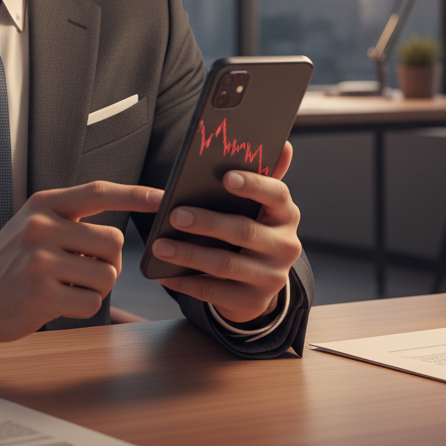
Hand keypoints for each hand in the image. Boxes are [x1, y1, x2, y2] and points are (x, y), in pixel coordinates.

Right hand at [0, 180, 161, 342]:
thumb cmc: (11, 259)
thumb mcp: (34, 223)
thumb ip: (71, 220)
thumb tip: (118, 236)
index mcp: (45, 203)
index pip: (99, 192)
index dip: (135, 194)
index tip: (163, 198)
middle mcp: (42, 226)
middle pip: (112, 242)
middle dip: (108, 261)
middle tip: (82, 268)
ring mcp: (40, 260)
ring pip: (106, 275)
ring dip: (95, 287)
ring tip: (66, 285)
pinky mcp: (41, 294)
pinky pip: (91, 302)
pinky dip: (81, 306)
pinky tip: (56, 301)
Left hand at [150, 141, 300, 323]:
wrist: (260, 281)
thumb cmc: (253, 228)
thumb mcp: (260, 205)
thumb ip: (263, 175)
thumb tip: (282, 144)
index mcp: (286, 215)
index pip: (277, 194)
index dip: (253, 185)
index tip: (226, 177)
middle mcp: (285, 246)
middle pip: (244, 230)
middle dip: (207, 222)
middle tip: (175, 215)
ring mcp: (271, 278)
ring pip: (226, 265)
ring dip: (189, 255)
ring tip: (160, 246)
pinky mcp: (253, 302)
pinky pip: (216, 292)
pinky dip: (187, 283)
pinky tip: (164, 273)